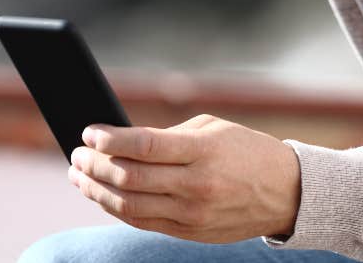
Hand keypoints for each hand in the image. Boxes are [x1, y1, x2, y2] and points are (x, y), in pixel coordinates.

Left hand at [68, 114, 300, 242]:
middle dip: (94, 165)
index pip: (144, 146)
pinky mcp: (190, 232)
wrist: (286, 193)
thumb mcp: (213, 130)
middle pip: (130, 177)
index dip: (110, 140)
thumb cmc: (246, 151)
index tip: (89, 132)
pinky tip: (103, 195)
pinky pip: (142, 222)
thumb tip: (122, 144)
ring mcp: (192, 214)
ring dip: (97, 190)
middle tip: (76, 154)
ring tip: (79, 176)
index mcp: (203, 152)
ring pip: (129, 205)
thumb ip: (169, 137)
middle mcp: (196, 185)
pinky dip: (116, 208)